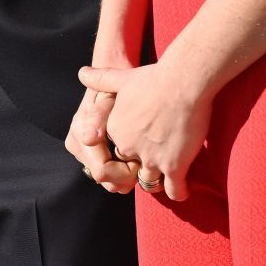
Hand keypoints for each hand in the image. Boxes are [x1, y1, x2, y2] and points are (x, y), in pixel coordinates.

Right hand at [65, 82, 137, 192]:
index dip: (125, 172)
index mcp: (79, 130)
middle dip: (125, 176)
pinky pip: (106, 174)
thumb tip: (89, 138)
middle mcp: (75, 143)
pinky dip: (120, 171)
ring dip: (123, 175)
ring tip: (136, 159)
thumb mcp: (110, 95)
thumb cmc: (116, 89)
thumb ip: (99, 115)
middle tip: (141, 162)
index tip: (139, 159)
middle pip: (104, 180)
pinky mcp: (87, 154)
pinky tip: (129, 158)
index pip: (102, 171)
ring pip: (105, 181)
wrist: (112, 82)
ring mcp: (80, 150)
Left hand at [76, 62, 214, 201]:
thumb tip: (82, 73)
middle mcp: (128, 147)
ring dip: (158, 180)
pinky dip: (179, 192)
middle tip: (156, 162)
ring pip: (150, 182)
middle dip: (140, 168)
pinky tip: (183, 186)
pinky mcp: (173, 166)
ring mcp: (151, 159)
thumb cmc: (154, 78)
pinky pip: (174, 190)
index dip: (129, 151)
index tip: (141, 146)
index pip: (116, 151)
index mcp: (115, 129)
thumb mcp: (121, 78)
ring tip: (169, 174)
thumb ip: (101, 80)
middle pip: (130, 169)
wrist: (182, 82)